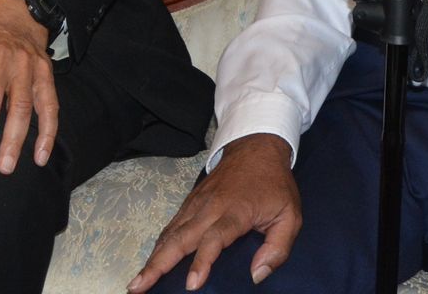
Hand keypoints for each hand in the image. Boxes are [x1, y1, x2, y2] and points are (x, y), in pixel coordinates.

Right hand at [129, 134, 300, 291]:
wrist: (256, 147)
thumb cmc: (274, 184)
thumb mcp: (290, 215)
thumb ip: (278, 248)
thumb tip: (258, 275)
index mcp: (235, 211)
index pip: (214, 239)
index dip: (202, 262)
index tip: (191, 285)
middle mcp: (210, 207)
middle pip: (180, 238)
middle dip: (159, 264)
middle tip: (139, 287)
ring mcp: (197, 203)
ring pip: (170, 233)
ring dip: (153, 257)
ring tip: (137, 281)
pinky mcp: (191, 201)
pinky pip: (172, 225)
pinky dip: (159, 244)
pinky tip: (152, 260)